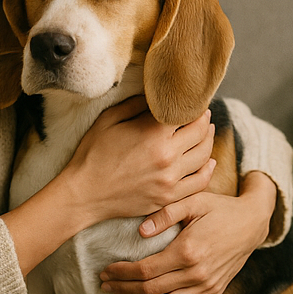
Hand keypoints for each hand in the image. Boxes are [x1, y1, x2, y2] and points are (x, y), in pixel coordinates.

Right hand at [62, 96, 215, 227]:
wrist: (83, 194)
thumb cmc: (93, 154)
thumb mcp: (110, 119)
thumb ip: (137, 104)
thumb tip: (156, 95)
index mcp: (154, 134)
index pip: (188, 114)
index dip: (194, 105)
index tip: (194, 101)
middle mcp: (168, 157)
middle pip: (200, 133)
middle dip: (204, 120)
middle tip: (204, 113)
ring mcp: (170, 180)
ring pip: (204, 157)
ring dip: (209, 141)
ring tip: (208, 132)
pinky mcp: (168, 198)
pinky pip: (199, 184)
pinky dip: (208, 170)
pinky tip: (209, 162)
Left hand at [99, 171, 278, 293]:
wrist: (251, 222)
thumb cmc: (220, 208)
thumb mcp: (194, 200)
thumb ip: (166, 213)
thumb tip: (139, 231)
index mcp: (188, 250)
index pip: (145, 270)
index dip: (122, 273)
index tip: (106, 270)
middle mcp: (196, 273)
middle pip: (150, 290)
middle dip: (123, 289)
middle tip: (105, 285)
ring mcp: (206, 286)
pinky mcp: (213, 293)